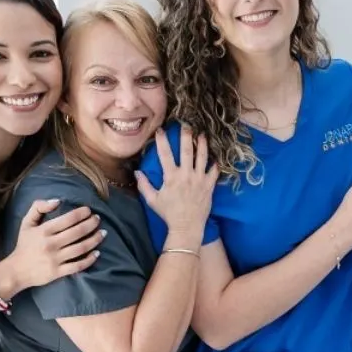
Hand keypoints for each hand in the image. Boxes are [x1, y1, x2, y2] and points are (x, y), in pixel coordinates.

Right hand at [0, 198, 102, 291]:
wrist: (16, 271)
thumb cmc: (24, 245)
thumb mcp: (26, 223)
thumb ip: (38, 208)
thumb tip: (57, 200)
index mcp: (44, 231)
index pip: (68, 219)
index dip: (81, 213)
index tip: (89, 210)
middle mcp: (50, 244)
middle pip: (77, 232)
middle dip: (91, 224)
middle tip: (98, 219)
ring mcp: (55, 259)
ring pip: (81, 248)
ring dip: (94, 240)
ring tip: (103, 233)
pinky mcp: (58, 273)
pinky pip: (78, 266)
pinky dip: (89, 259)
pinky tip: (97, 253)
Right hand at [134, 124, 217, 245]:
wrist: (187, 226)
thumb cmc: (168, 213)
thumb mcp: (152, 200)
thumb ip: (144, 185)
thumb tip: (137, 171)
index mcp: (171, 177)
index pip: (165, 154)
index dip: (162, 140)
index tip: (161, 130)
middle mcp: (186, 175)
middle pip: (187, 150)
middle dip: (186, 136)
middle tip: (186, 125)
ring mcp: (199, 179)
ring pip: (202, 157)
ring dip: (202, 145)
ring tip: (202, 135)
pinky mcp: (209, 186)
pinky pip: (214, 171)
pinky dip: (214, 164)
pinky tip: (215, 157)